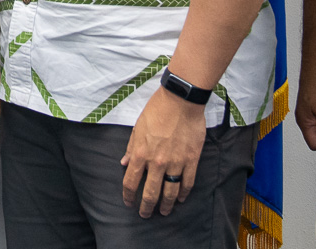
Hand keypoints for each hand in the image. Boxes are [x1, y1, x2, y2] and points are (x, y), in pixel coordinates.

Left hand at [121, 86, 205, 217]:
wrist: (180, 101)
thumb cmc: (156, 110)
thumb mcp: (137, 128)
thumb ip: (131, 148)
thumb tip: (124, 163)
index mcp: (140, 154)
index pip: (130, 182)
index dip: (128, 196)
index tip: (128, 203)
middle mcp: (156, 163)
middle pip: (150, 193)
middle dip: (146, 207)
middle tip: (145, 214)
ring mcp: (175, 163)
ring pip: (170, 192)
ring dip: (166, 205)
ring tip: (164, 212)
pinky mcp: (191, 160)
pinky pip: (187, 182)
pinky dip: (184, 193)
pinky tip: (182, 199)